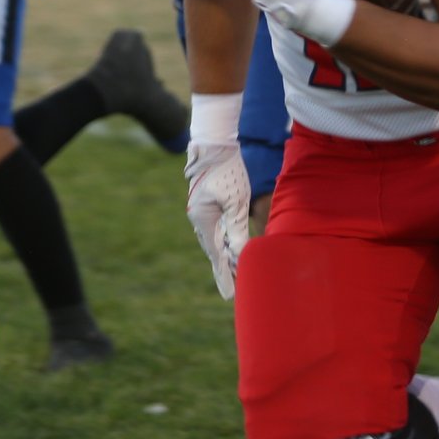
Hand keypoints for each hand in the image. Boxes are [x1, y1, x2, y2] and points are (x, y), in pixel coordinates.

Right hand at [183, 135, 251, 300]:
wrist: (214, 143)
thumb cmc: (227, 170)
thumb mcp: (236, 201)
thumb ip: (237, 229)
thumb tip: (241, 254)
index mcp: (203, 220)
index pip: (216, 255)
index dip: (224, 275)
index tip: (230, 295)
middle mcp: (198, 218)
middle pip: (213, 250)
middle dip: (224, 269)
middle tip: (232, 290)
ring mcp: (201, 211)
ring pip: (214, 240)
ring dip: (224, 255)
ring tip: (232, 273)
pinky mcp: (206, 204)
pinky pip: (215, 228)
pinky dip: (223, 240)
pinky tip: (229, 247)